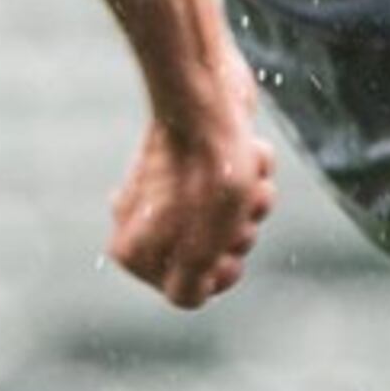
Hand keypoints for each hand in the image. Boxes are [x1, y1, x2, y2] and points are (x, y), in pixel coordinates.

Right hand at [106, 65, 271, 308]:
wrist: (208, 96)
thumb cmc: (206, 176)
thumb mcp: (200, 250)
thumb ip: (188, 289)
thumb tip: (190, 294)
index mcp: (132, 251)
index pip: (191, 291)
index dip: (218, 271)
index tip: (222, 249)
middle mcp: (148, 221)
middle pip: (218, 257)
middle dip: (240, 233)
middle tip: (233, 208)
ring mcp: (177, 189)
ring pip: (239, 220)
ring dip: (256, 200)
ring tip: (247, 175)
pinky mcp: (206, 161)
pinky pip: (246, 184)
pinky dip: (256, 169)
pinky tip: (251, 150)